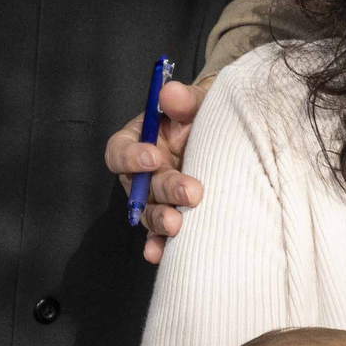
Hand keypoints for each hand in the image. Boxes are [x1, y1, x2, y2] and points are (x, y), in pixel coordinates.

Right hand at [106, 78, 207, 263]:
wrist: (224, 134)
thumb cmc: (201, 115)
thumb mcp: (197, 101)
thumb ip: (184, 98)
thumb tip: (169, 91)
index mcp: (138, 140)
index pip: (120, 150)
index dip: (132, 156)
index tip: (153, 156)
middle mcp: (141, 173)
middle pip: (141, 186)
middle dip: (164, 190)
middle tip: (191, 193)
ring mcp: (155, 197)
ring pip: (149, 213)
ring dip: (161, 221)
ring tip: (177, 226)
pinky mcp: (171, 215)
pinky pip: (159, 234)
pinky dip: (158, 244)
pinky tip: (161, 253)